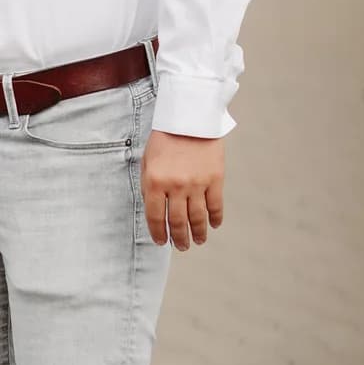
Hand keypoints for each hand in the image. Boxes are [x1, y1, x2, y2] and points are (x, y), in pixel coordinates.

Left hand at [141, 131, 223, 249]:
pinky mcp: (215, 179)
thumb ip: (149, 187)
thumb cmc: (164, 139)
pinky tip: (213, 225)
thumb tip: (155, 213)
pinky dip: (215, 219)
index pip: (155, 217)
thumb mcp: (147, 161)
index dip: (158, 233)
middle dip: (179, 238)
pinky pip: (215, 206)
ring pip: (198, 218)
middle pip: (178, 221)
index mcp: (154, 182)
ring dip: (198, 233)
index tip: (162, 242)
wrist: (189, 118)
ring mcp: (197, 184)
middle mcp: (175, 186)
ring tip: (197, 241)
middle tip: (182, 246)